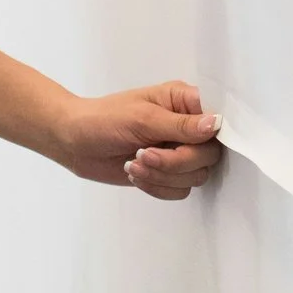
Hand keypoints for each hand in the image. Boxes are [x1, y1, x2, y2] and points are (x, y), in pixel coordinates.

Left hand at [46, 80, 224, 200]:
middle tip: (145, 155)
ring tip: (135, 164)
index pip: (217, 118)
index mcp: (183, 102)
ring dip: (163, 176)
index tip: (190, 143)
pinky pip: (180, 190)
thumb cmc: (104, 119)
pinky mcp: (167, 174)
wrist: (75, 142)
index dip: (211, 134)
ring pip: (196, 175)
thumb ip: (181, 125)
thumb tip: (217, 124)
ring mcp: (177, 151)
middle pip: (209, 154)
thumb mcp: (142, 118)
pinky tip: (136, 174)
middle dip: (177, 162)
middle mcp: (186, 126)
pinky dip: (158, 187)